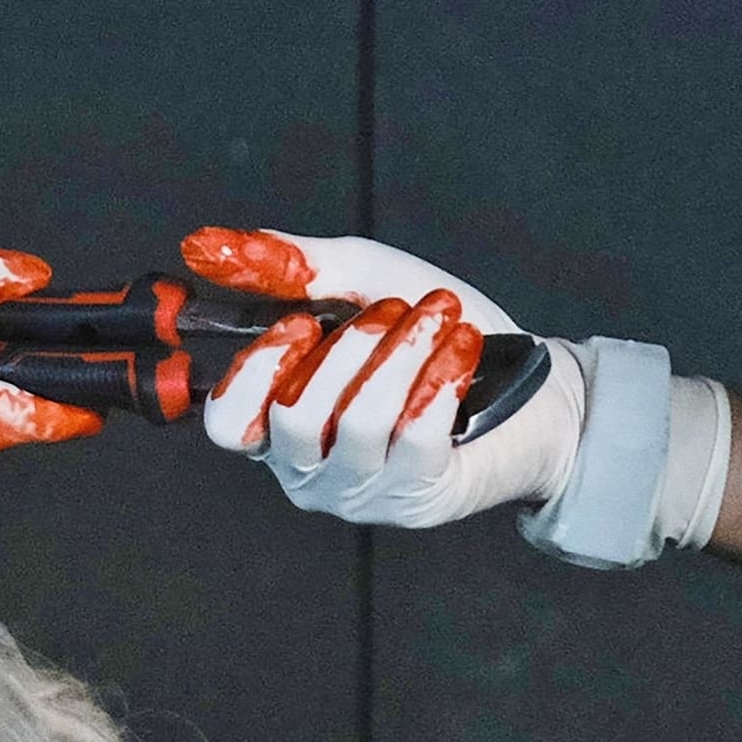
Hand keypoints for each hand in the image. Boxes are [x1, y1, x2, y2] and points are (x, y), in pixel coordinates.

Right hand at [180, 227, 586, 528]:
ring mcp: (363, 491)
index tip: (300, 322)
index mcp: (279, 422)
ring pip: (356, 424)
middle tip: (392, 310)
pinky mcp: (419, 497)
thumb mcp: (362, 283)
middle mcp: (310, 468)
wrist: (531, 386)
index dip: (256, 372)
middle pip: (294, 418)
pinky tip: (462, 351)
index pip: (227, 423)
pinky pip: (414, 438)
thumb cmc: (435, 336)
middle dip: (349, 349)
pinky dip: (441, 380)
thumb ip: (292, 267)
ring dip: (402, 355)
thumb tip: (211, 244)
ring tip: (438, 317)